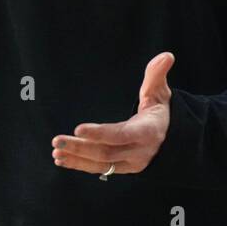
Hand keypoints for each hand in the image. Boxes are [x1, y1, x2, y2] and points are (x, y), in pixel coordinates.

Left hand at [51, 52, 174, 177]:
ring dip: (76, 159)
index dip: (100, 133)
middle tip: (57, 140)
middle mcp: (139, 151)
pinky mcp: (122, 168)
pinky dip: (79, 165)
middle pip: (106, 152)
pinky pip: (99, 169)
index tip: (78, 129)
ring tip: (56, 151)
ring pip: (100, 164)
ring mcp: (130, 163)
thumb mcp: (160, 92)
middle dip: (80, 148)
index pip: (122, 134)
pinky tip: (61, 159)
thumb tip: (167, 55)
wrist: (170, 139)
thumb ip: (157, 75)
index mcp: (148, 131)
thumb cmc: (160, 111)